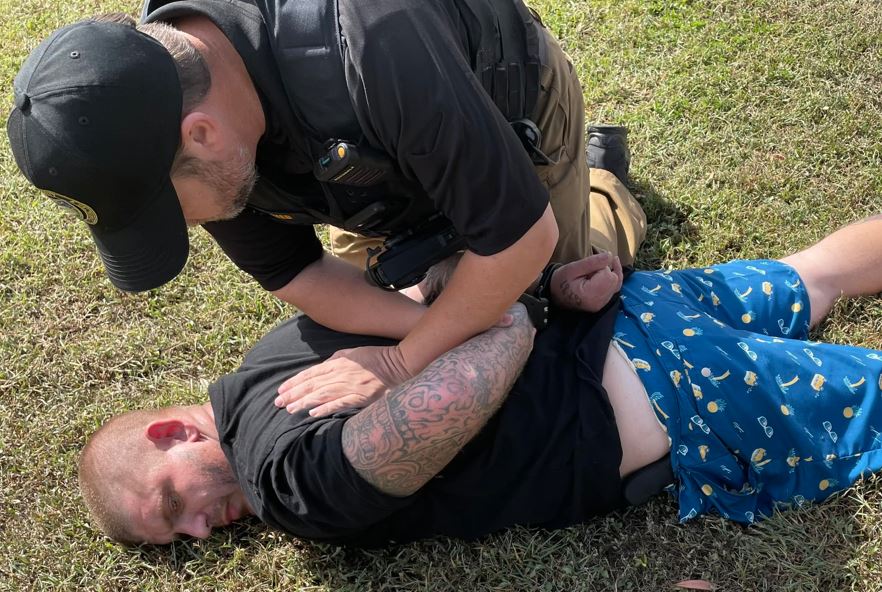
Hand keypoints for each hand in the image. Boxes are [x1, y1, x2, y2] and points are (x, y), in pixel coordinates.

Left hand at [274, 345, 413, 416]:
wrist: (398, 364)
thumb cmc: (375, 358)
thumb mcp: (352, 353)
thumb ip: (336, 360)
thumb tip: (321, 369)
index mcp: (337, 362)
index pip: (310, 374)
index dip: (294, 382)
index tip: (281, 390)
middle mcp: (341, 374)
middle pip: (312, 385)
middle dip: (293, 394)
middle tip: (278, 403)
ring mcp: (351, 386)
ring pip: (322, 395)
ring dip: (304, 402)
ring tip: (290, 409)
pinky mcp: (361, 397)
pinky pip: (340, 404)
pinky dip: (326, 408)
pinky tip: (313, 413)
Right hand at [550, 252, 622, 311]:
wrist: (553, 296)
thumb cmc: (561, 281)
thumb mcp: (573, 268)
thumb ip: (592, 262)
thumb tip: (610, 256)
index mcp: (591, 294)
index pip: (608, 275)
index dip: (601, 266)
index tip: (589, 266)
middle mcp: (599, 302)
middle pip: (615, 280)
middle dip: (607, 270)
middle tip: (591, 268)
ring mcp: (601, 304)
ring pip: (617, 284)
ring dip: (611, 273)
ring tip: (601, 265)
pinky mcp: (601, 303)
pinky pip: (614, 289)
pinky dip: (611, 280)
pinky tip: (607, 271)